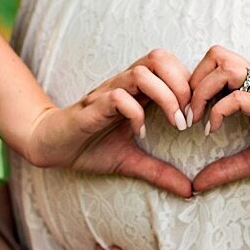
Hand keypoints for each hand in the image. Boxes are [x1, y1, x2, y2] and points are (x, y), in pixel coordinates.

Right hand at [27, 51, 193, 197]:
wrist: (52, 147)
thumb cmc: (90, 147)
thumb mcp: (132, 162)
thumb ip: (161, 172)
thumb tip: (191, 191)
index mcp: (137, 91)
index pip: (170, 65)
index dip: (190, 85)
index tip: (198, 116)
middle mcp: (124, 85)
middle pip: (159, 57)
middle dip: (183, 85)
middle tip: (189, 117)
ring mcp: (107, 93)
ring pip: (141, 73)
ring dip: (166, 97)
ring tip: (175, 124)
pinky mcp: (92, 107)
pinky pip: (118, 97)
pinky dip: (136, 114)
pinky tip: (140, 134)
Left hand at [188, 45, 249, 191]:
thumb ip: (226, 168)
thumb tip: (197, 185)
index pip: (216, 62)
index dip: (195, 82)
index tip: (189, 114)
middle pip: (216, 55)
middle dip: (193, 81)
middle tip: (188, 113)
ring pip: (223, 68)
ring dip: (201, 93)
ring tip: (197, 119)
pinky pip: (237, 97)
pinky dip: (217, 112)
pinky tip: (213, 131)